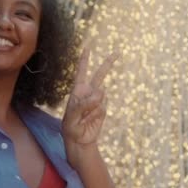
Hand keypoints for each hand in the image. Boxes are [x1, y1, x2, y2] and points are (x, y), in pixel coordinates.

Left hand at [62, 47, 117, 164]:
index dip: (85, 59)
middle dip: (107, 64)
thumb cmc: (71, 127)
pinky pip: (103, 108)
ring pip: (101, 96)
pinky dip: (97, 115)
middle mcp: (88, 93)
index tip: (88, 47)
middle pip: (99, 75)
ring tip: (84, 118)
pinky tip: (91, 121)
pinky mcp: (103, 110)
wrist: (79, 140)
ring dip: (93, 107)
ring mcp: (97, 101)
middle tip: (117, 52)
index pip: (82, 71)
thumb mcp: (72, 116)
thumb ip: (84, 104)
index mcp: (77, 90)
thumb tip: (101, 93)